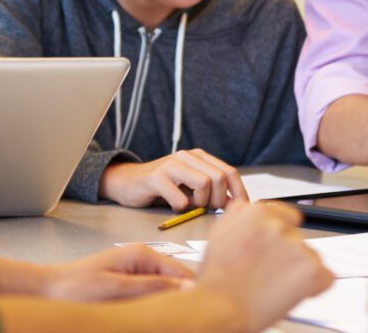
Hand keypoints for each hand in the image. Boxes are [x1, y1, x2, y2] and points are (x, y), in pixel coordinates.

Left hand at [41, 244, 195, 301]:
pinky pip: (153, 295)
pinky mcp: (130, 284)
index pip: (183, 272)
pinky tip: (155, 315)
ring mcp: (137, 272)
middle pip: (177, 281)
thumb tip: (188, 288)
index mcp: (142, 254)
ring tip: (171, 316)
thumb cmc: (76, 286)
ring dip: (169, 303)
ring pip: (166, 290)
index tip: (206, 307)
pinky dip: (156, 306)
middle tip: (189, 316)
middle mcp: (143, 260)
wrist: (49, 290)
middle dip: (184, 297)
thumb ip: (153, 287)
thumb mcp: (117, 288)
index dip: (197, 289)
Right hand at [101, 149, 248, 210]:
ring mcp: (171, 164)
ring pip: (204, 183)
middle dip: (218, 200)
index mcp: (199, 157)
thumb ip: (212, 191)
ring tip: (189, 205)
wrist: (127, 183)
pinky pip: (180, 198)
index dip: (239, 193)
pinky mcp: (155, 177)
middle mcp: (187, 156)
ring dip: (200, 202)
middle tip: (206, 208)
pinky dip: (180, 207)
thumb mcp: (190, 187)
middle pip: (219, 178)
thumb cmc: (163, 188)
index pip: (229, 172)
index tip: (240, 210)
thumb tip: (237, 204)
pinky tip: (173, 206)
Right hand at [197, 201, 333, 331]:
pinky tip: (293, 293)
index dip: (282, 235)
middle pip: (296, 238)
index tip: (278, 248)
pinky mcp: (310, 268)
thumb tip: (249, 210)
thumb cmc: (216, 281)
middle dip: (287, 255)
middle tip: (268, 274)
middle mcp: (278, 225)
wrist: (220, 308)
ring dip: (297, 270)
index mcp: (256, 213)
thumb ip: (240, 218)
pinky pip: (325, 277)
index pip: (287, 216)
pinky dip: (314, 287)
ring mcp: (296, 245)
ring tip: (273, 286)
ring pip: (309, 257)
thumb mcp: (220, 234)